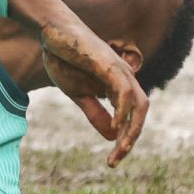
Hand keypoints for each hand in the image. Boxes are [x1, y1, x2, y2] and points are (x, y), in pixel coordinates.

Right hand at [36, 15, 147, 167]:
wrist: (51, 33)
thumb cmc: (64, 59)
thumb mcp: (79, 94)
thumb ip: (96, 113)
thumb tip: (113, 135)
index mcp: (118, 84)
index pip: (132, 114)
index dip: (126, 138)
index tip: (112, 160)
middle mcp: (124, 76)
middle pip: (142, 110)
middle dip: (132, 137)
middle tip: (117, 158)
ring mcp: (118, 69)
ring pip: (139, 103)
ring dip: (131, 129)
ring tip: (119, 148)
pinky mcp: (108, 63)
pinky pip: (124, 90)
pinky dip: (122, 110)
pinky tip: (114, 126)